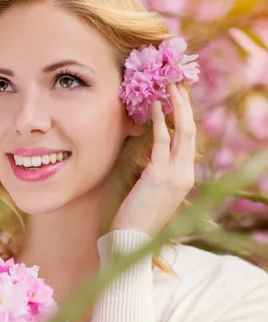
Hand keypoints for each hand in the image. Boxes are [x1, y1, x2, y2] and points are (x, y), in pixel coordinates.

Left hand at [111, 83, 195, 235]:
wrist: (131, 239)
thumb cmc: (136, 214)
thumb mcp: (151, 189)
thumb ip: (156, 169)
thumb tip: (149, 147)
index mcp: (185, 176)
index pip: (189, 140)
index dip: (185, 116)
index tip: (178, 96)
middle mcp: (186, 173)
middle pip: (191, 130)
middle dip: (185, 104)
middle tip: (177, 82)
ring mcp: (176, 175)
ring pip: (183, 132)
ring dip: (176, 106)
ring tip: (169, 86)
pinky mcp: (160, 175)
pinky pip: (162, 141)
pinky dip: (159, 121)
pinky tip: (154, 106)